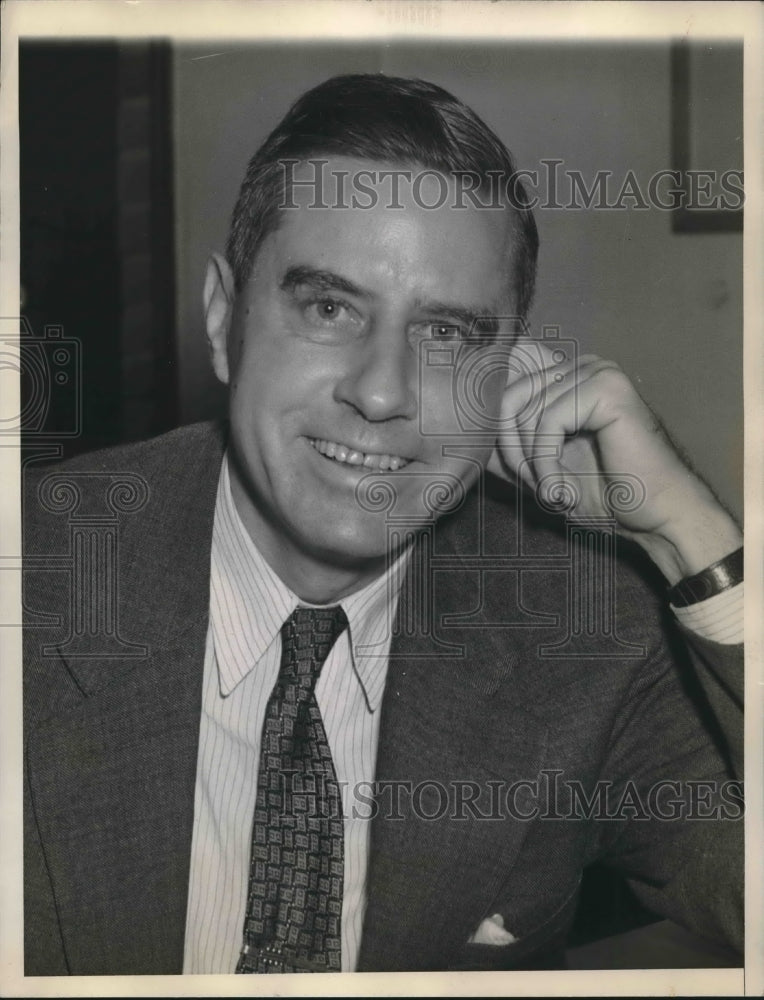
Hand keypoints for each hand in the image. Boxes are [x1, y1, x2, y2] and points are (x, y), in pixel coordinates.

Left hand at [488, 341, 741, 584]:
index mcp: (567, 377)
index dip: (494, 421)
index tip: (505, 464)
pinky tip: (562, 492)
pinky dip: (545, 465)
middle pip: (505, 395)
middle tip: (536, 488)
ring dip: (528, 463)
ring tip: (552, 492)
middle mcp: (582, 365)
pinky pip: (547, 422)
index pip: (506, 380)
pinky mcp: (606, 388)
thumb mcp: (537, 469)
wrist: (657, 518)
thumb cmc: (605, 495)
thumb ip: (504, 445)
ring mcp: (596, 371)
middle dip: (509, 450)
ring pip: (521, 409)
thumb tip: (459, 430)